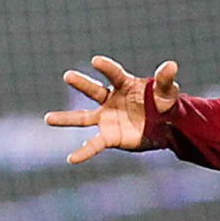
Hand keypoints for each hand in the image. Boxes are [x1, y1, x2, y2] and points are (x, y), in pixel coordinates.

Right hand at [44, 55, 179, 163]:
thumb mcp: (167, 93)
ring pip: (83, 118)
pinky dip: (83, 152)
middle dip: (81, 84)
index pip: (114, 74)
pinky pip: (94, 144)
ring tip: (48, 119)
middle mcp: (111, 100)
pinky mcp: (110, 136)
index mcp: (124, 85)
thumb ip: (165, 80)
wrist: (165, 126)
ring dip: (66, 119)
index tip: (96, 61)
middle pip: (94, 91)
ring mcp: (107, 118)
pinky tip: (71, 158)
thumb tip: (171, 65)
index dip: (106, 68)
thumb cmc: (164, 104)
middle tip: (68, 76)